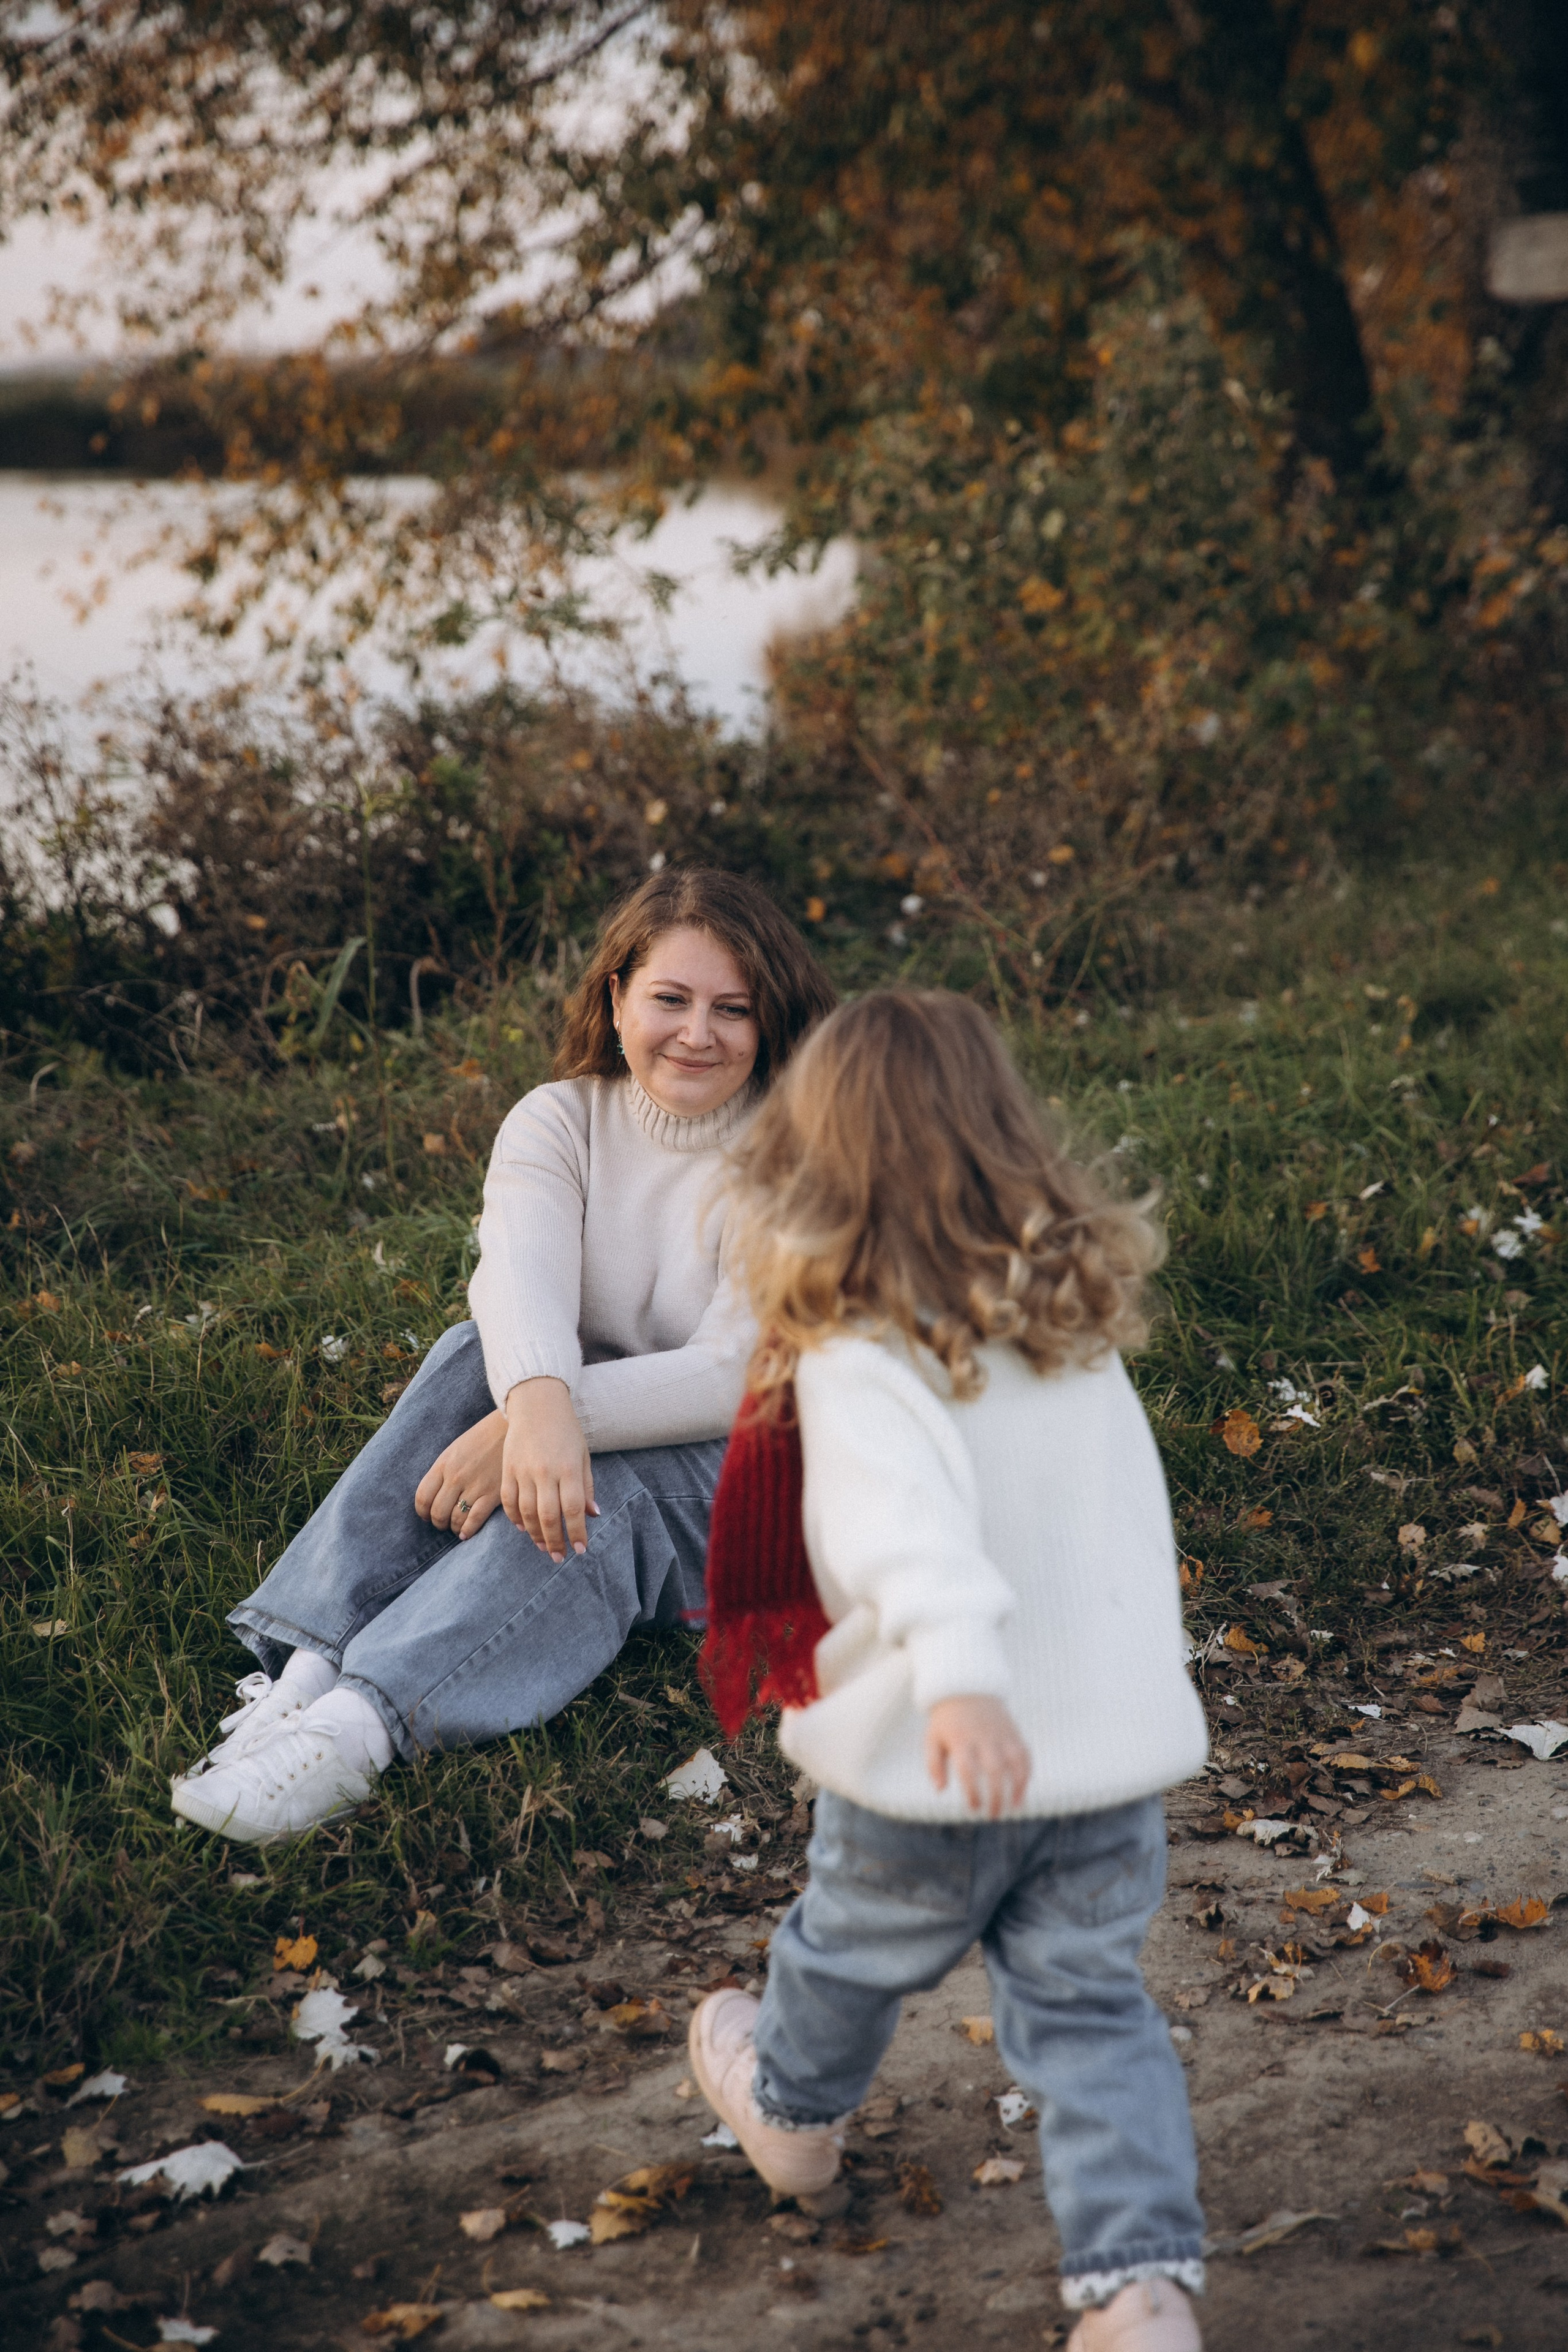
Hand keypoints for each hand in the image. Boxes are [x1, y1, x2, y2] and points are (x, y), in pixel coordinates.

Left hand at [414, 1409, 507, 1538]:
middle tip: (442, 1523)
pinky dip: (467, 1530)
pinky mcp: (493, 1494)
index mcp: (444, 1464)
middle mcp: (456, 1477)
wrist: (509, 1429)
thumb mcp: (455, 1449)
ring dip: (453, 1527)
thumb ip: (442, 1471)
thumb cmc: (481, 1439)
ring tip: (455, 1527)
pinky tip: (466, 1533)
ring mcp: (475, 1486)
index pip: (423, 1497)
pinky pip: (474, 1520)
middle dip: (437, 1523)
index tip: (426, 1515)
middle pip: (437, 1512)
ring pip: (455, 1519)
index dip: (422, 1511)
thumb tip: (434, 1496)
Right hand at [502, 1377, 597, 1560]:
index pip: (572, 1509)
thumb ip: (586, 1486)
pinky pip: (508, 1500)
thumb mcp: (583, 1455)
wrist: (537, 1403)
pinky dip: (514, 1517)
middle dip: (555, 1541)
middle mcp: (545, 1471)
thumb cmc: (566, 1430)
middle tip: (559, 1557)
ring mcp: (523, 1470)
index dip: (576, 1533)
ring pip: (526, 1512)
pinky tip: (522, 1527)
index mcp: (568, 1468)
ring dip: (534, 1534)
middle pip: (548, 1516)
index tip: (580, 1549)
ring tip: (543, 1546)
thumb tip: (592, 1515)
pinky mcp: (508, 1468)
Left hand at [925, 1695, 1030, 1818]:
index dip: (973, 1792)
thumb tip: (940, 1790)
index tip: (974, 1808)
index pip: (968, 1771)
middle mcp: (983, 1737)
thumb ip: (934, 1764)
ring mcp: (1001, 1733)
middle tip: (993, 1815)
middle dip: (997, 1796)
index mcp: (961, 1740)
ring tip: (1014, 1806)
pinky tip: (1022, 1790)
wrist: (965, 1686)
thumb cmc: (946, 1719)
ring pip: (1016, 1762)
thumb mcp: (932, 1738)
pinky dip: (1027, 1773)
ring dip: (1018, 1786)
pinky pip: (1025, 1753)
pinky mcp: (1013, 1731)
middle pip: (994, 1769)